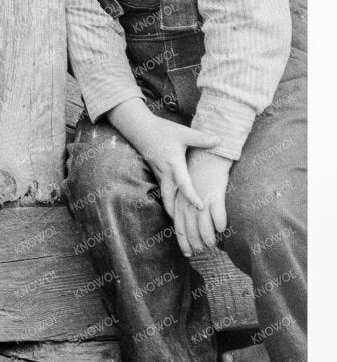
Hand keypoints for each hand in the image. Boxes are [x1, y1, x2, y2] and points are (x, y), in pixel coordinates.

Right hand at [118, 106, 216, 239]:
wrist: (140, 129)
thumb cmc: (163, 130)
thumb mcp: (183, 132)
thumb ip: (202, 138)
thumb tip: (221, 140)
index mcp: (173, 163)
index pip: (183, 183)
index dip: (191, 195)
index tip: (201, 207)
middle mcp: (165, 173)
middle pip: (170, 199)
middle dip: (178, 216)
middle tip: (187, 230)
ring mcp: (161, 176)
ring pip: (166, 200)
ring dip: (173, 215)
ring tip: (181, 232)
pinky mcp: (159, 176)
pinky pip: (165, 195)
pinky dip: (170, 207)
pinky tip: (177, 218)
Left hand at [176, 149, 233, 254]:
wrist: (207, 156)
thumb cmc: (200, 176)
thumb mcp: (188, 192)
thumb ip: (189, 208)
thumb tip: (197, 226)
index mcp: (180, 203)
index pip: (179, 227)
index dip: (183, 241)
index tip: (188, 254)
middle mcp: (188, 202)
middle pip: (189, 228)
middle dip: (194, 243)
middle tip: (201, 253)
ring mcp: (201, 198)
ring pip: (202, 223)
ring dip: (207, 236)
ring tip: (212, 245)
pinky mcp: (214, 192)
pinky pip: (217, 211)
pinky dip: (219, 221)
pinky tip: (222, 229)